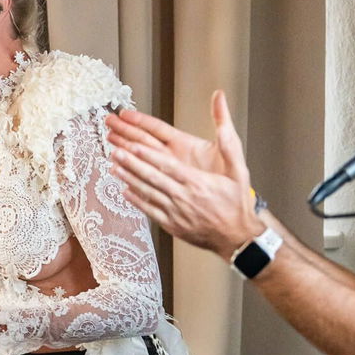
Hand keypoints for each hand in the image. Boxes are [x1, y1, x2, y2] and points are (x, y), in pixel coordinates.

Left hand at [106, 90, 264, 255]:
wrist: (238, 238)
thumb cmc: (238, 204)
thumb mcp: (239, 170)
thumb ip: (228, 142)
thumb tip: (222, 116)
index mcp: (198, 183)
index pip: (168, 166)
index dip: (148, 156)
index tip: (133, 145)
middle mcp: (184, 198)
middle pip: (153, 178)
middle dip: (132, 164)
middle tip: (115, 151)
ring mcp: (176, 214)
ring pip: (148, 194)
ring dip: (130, 180)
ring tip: (114, 167)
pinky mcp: (172, 226)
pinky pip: (150, 212)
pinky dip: (136, 201)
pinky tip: (125, 192)